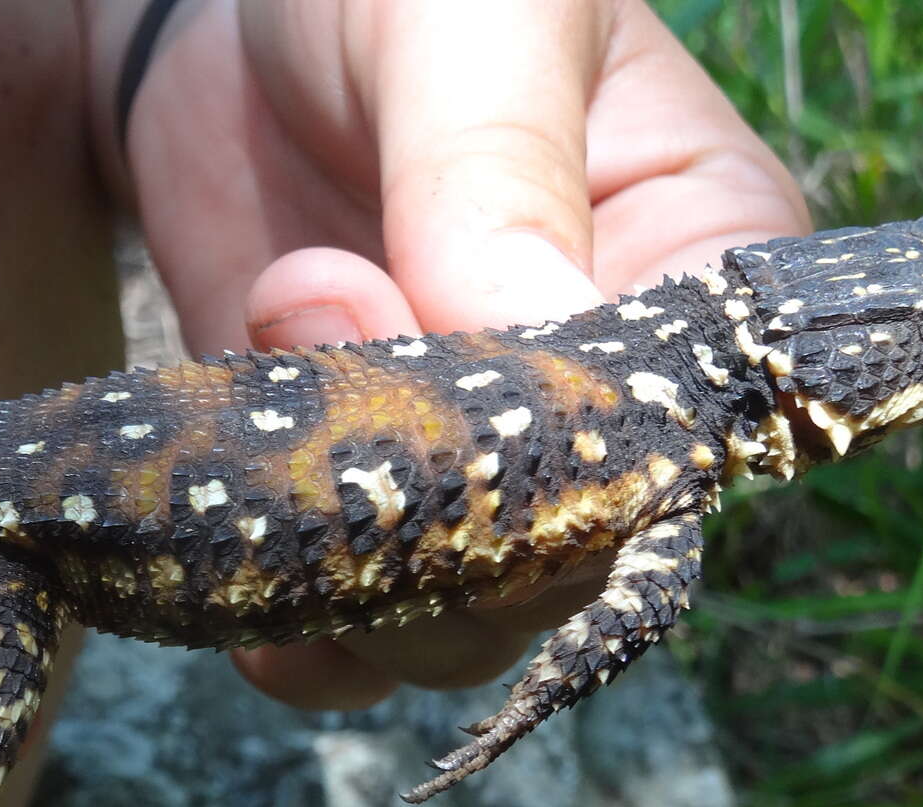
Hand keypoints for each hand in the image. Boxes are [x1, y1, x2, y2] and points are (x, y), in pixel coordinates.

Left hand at [97, 0, 809, 707]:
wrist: (228, 3)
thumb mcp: (469, 25)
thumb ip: (499, 173)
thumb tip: (543, 343)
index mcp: (695, 272)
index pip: (688, 441)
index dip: (574, 458)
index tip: (450, 370)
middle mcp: (603, 403)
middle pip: (565, 571)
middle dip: (429, 498)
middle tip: (312, 300)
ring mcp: (466, 462)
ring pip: (450, 628)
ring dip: (342, 557)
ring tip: (266, 332)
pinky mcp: (347, 487)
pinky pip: (338, 628)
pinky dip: (280, 619)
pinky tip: (230, 512)